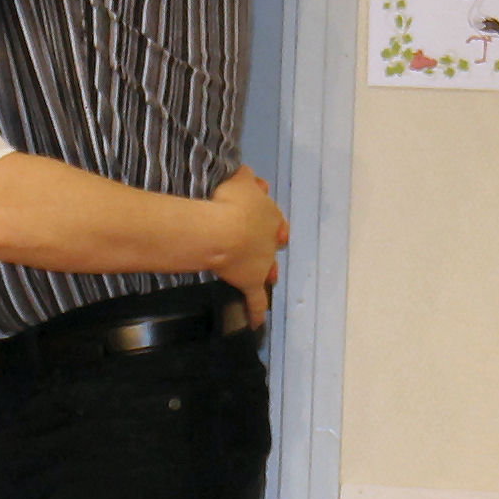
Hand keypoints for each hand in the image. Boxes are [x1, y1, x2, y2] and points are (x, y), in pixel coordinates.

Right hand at [201, 166, 285, 323]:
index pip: (272, 216)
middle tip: (267, 244)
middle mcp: (270, 239)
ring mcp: (262, 263)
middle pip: (273, 242)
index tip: (261, 215)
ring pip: (268, 269)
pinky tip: (257, 323)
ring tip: (271, 277)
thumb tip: (249, 175)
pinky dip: (257, 312)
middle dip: (270, 244)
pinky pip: (256, 300)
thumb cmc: (231, 202)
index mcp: (269, 214)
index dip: (268, 217)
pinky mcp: (251, 282)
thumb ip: (245, 178)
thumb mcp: (239, 180)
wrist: (225, 231)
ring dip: (268, 271)